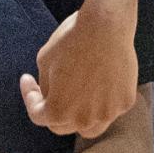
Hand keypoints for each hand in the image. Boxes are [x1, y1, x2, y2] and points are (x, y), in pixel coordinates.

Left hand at [23, 8, 137, 137]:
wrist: (106, 25)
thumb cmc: (70, 40)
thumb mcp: (44, 62)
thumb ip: (46, 88)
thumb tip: (50, 97)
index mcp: (59, 111)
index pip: (38, 116)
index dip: (29, 97)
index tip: (28, 79)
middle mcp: (84, 119)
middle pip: (63, 126)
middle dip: (52, 110)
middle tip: (49, 89)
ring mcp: (108, 113)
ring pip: (90, 127)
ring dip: (79, 116)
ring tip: (75, 95)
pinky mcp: (126, 102)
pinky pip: (109, 110)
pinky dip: (101, 102)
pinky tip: (98, 81)